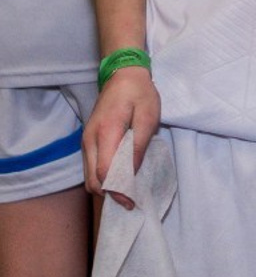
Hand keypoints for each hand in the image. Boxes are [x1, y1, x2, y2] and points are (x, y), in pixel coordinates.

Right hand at [82, 69, 160, 205]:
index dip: (117, 190)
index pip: (105, 171)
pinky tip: (120, 178)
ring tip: (128, 192)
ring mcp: (86, 141)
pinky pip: (91, 167)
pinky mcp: (88, 141)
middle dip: (110, 193)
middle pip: (92, 179)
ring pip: (89, 176)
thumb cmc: (139, 93)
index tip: (131, 201)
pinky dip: (103, 177)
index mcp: (106, 132)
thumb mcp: (148, 116)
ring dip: (106, 187)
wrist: (122, 75)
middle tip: (131, 200)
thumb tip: (132, 172)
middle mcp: (90, 140)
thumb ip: (139, 145)